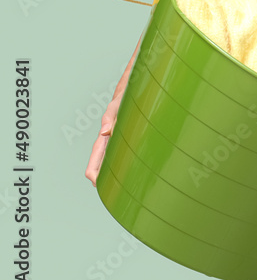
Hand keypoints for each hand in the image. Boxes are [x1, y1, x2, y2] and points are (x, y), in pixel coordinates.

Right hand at [85, 52, 134, 186]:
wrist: (139, 86)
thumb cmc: (126, 95)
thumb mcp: (118, 105)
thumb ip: (111, 117)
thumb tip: (106, 132)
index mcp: (107, 133)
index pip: (96, 155)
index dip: (94, 170)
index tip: (95, 182)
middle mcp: (114, 138)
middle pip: (106, 161)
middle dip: (107, 177)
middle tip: (113, 193)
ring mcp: (123, 138)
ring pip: (118, 158)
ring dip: (120, 170)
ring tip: (126, 187)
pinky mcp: (134, 136)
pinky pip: (130, 152)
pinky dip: (130, 162)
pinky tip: (138, 170)